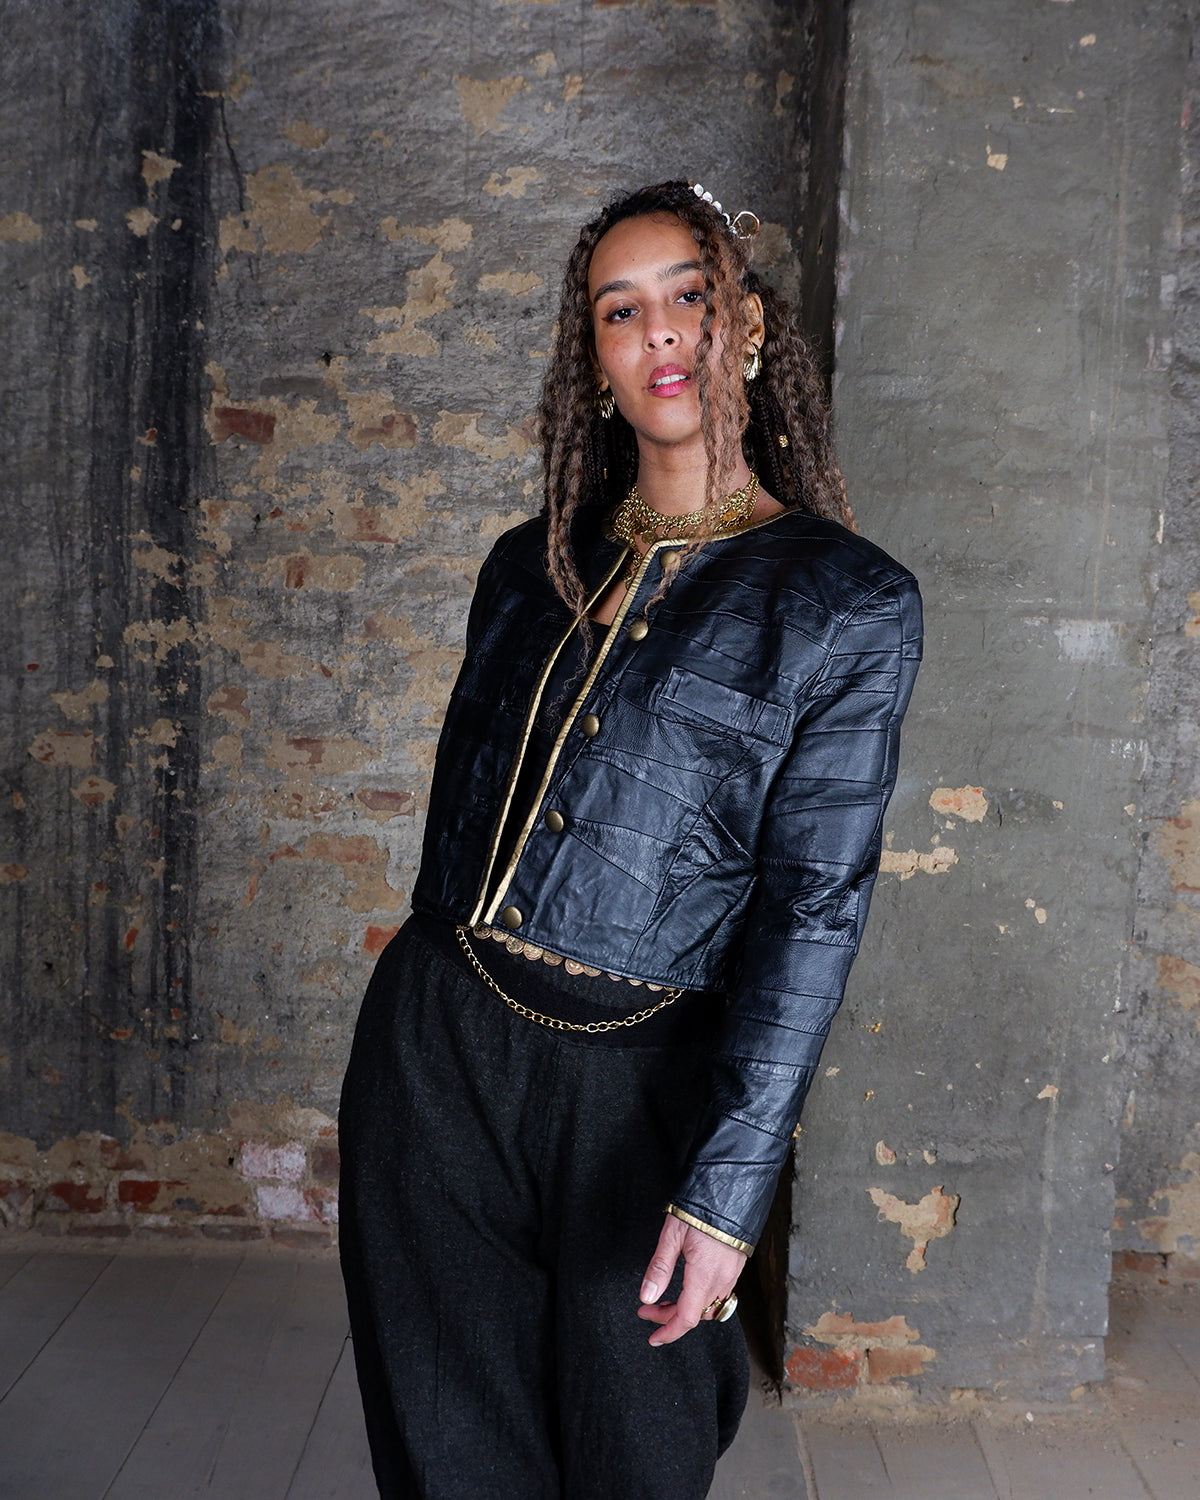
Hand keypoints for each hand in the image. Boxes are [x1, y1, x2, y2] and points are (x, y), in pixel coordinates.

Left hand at [637, 1212, 746, 1345]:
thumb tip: (647, 1297)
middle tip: (648, 1309)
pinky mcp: (735, 1267)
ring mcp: (731, 1275)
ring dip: (686, 1309)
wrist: (730, 1191)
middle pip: (695, 1315)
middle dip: (669, 1317)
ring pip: (708, 1307)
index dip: (668, 1332)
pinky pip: (719, 1295)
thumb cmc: (700, 1210)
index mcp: (703, 1276)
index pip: (686, 1319)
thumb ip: (659, 1268)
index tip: (653, 1338)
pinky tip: (688, 1288)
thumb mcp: (672, 1236)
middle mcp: (721, 1280)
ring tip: (666, 1300)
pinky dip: (700, 1299)